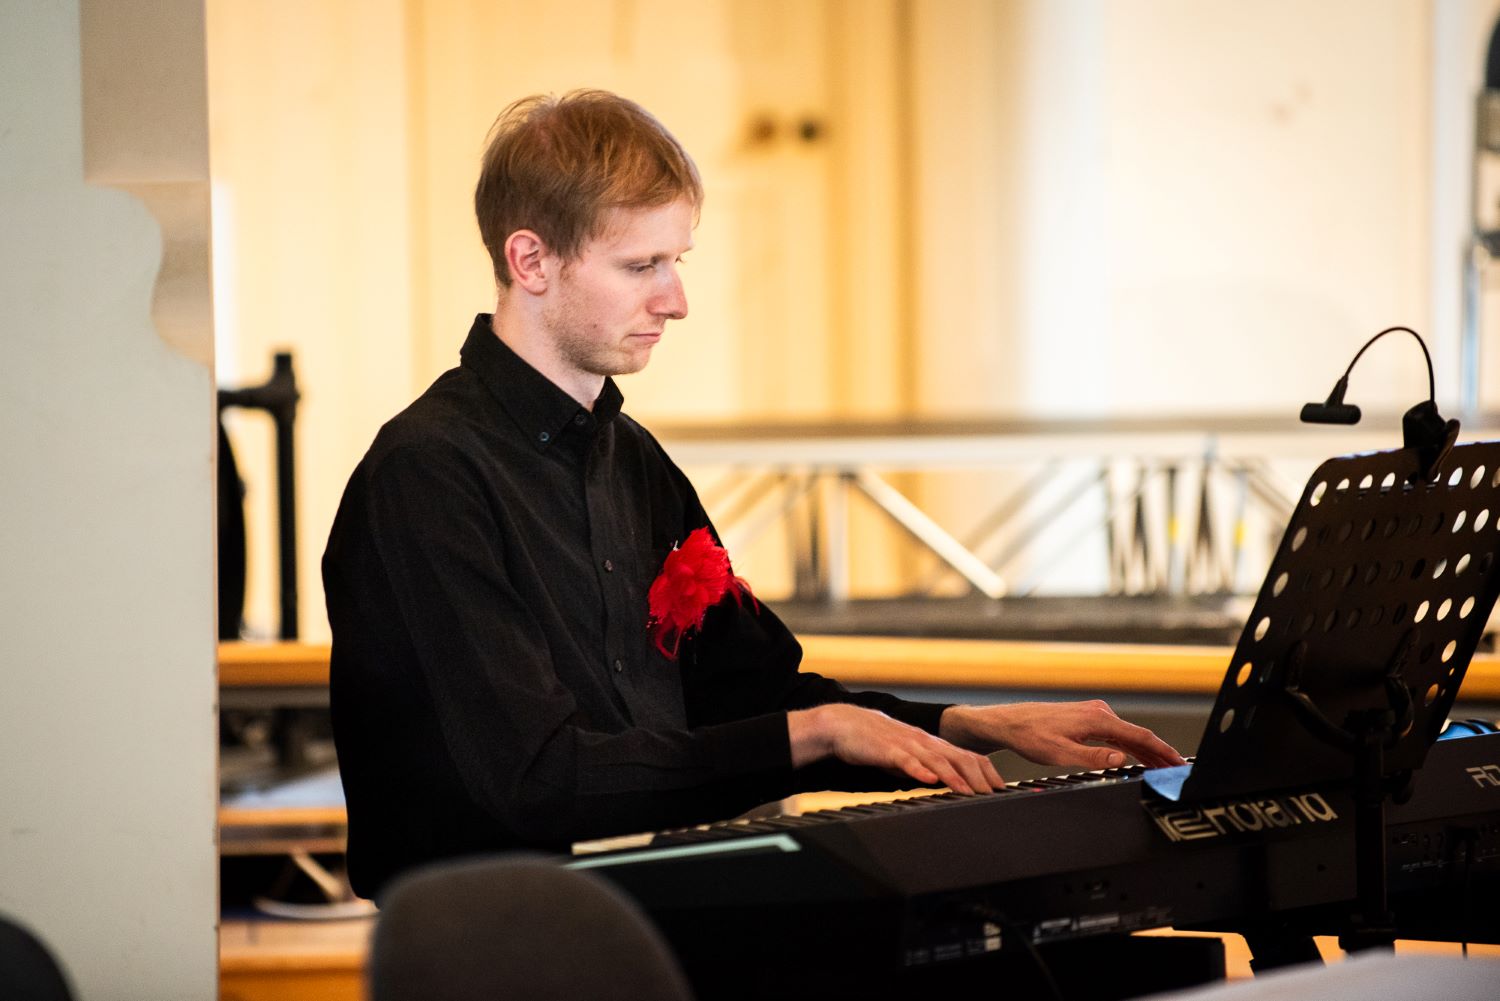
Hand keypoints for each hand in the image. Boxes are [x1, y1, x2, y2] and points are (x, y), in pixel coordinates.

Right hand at [788, 703, 1004, 793]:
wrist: (844, 725)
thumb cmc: (875, 743)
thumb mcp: (907, 757)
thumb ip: (925, 768)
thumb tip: (942, 784)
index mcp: (931, 744)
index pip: (967, 756)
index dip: (986, 772)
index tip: (1000, 790)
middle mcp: (924, 742)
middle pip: (959, 758)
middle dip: (979, 778)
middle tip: (993, 796)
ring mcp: (907, 744)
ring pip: (937, 760)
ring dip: (955, 777)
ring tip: (969, 792)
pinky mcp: (888, 749)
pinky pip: (906, 761)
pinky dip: (919, 771)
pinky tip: (929, 781)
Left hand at [938, 700, 1184, 770]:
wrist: (1009, 722)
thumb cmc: (1030, 736)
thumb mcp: (1059, 752)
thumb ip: (1092, 757)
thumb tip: (1122, 759)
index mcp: (1097, 719)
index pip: (1140, 737)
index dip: (1163, 752)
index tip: (1180, 764)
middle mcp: (1099, 712)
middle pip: (1139, 736)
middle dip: (1161, 754)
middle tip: (1179, 773)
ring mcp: (1094, 714)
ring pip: (1129, 736)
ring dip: (1147, 752)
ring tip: (1165, 769)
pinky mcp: (1088, 719)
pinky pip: (1117, 735)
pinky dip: (1131, 747)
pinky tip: (1138, 759)